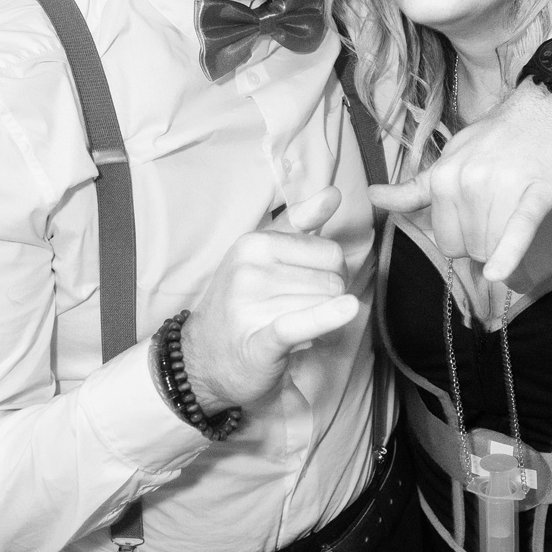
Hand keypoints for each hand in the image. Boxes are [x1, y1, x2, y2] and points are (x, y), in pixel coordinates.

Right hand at [180, 186, 357, 411]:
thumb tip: (333, 193)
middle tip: (303, 313)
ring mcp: (250, 304)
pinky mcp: (258, 341)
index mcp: (254, 243)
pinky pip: (300, 322)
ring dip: (322, 324)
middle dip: (329, 301)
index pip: (331, 253)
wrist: (204, 359)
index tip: (313, 288)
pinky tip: (347, 310)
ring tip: (295, 330)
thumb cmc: (241, 303)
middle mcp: (250, 269)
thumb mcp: (262, 256)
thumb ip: (300, 223)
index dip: (334, 274)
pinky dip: (326, 318)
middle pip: (332, 280)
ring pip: (325, 306)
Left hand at [368, 85, 551, 280]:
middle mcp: (466, 183)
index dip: (465, 240)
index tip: (480, 224)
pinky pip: (518, 232)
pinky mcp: (537, 194)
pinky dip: (510, 255)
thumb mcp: (452, 156)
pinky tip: (503, 274)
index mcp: (443, 178)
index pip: (446, 242)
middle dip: (487, 244)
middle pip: (471, 248)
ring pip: (495, 247)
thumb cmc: (501, 136)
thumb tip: (372, 196)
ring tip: (520, 221)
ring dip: (508, 248)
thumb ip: (417, 186)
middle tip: (504, 216)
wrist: (550, 106)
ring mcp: (501, 188)